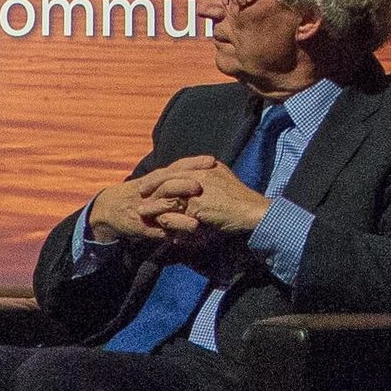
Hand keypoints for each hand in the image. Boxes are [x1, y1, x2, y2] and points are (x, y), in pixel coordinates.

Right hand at [89, 159, 207, 244]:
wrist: (110, 207)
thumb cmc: (140, 193)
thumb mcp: (156, 178)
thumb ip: (178, 172)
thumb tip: (209, 163)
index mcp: (157, 179)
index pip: (177, 168)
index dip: (193, 164)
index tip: (212, 162)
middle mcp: (152, 192)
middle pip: (169, 186)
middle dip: (184, 186)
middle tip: (199, 187)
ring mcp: (147, 210)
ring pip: (163, 212)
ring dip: (179, 220)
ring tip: (195, 226)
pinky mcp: (142, 226)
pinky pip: (158, 233)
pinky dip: (171, 237)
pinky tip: (183, 242)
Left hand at [144, 154, 269, 239]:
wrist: (252, 210)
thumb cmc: (239, 197)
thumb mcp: (222, 178)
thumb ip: (206, 174)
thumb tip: (197, 171)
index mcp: (205, 167)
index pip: (176, 167)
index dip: (160, 175)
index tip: (148, 181)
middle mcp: (200, 175)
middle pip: (167, 177)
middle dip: (151, 185)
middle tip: (139, 192)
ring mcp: (198, 190)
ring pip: (168, 194)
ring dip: (153, 203)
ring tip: (141, 210)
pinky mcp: (198, 206)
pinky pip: (176, 212)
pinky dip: (165, 218)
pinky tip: (157, 223)